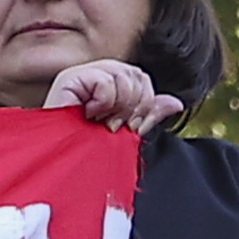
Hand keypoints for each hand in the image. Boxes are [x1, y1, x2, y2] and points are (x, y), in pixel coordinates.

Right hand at [42, 59, 184, 136]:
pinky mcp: (70, 78)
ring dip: (118, 106)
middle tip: (114, 125)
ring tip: (101, 121)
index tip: (128, 127)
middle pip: (137, 75)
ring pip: (124, 76)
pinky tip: (88, 114)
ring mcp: (83, 74)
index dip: (143, 104)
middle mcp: (97, 75)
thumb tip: (176, 103)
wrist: (62, 163)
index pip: (142, 79)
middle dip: (133, 106)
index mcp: (110, 84)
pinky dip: (104, 102)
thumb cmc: (87, 149)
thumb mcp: (126, 132)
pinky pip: (106, 81)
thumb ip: (149, 114)